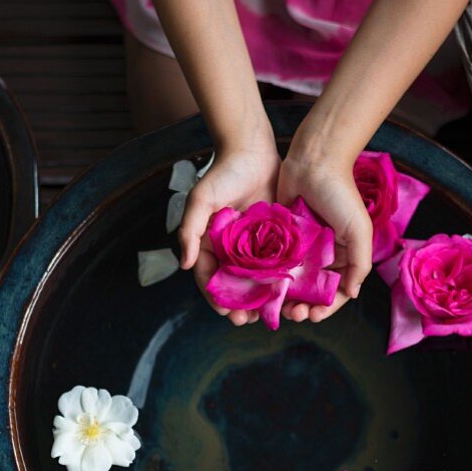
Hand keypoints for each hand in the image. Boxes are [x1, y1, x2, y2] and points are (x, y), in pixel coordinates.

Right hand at [179, 127, 279, 325]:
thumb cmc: (223, 173)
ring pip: (255, 279)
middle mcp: (230, 247)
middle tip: (249, 321)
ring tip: (268, 314)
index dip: (216, 297)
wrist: (252, 149)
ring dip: (259, 298)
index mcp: (210, 242)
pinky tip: (286, 293)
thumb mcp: (201, 199)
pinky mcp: (274, 236)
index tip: (227, 312)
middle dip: (239, 305)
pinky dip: (279, 279)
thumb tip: (185, 264)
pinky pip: (275, 263)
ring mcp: (252, 244)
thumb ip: (189, 230)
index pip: (209, 277)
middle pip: (233, 284)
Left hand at [276, 151, 371, 322]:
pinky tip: (262, 288)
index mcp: (343, 255)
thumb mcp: (359, 230)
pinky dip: (269, 278)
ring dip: (284, 298)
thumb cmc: (341, 194)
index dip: (326, 308)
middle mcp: (322, 255)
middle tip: (293, 314)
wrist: (314, 161)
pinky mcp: (280, 237)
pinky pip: (273, 263)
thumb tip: (351, 294)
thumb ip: (360, 263)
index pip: (335, 291)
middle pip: (311, 291)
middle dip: (303, 307)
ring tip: (277, 306)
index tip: (315, 316)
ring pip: (290, 282)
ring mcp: (300, 248)